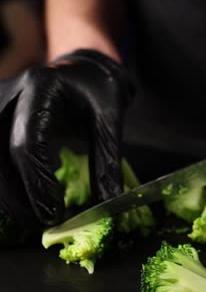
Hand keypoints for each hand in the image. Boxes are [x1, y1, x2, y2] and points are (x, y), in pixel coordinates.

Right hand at [0, 49, 133, 242]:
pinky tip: (21, 201)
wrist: (80, 68)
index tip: (52, 212)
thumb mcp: (109, 120)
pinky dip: (5, 183)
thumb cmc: (96, 90)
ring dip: (7, 194)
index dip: (37, 182)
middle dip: (17, 196)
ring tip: (32, 218)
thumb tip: (105, 205)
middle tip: (41, 222)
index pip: (27, 142)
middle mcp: (9, 93)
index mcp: (40, 87)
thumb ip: (106, 162)